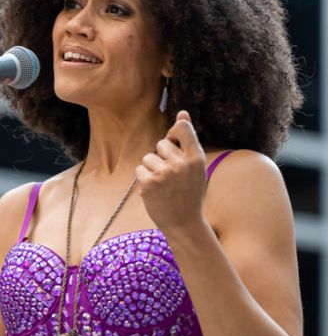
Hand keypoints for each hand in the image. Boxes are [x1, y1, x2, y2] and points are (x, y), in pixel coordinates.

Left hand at [135, 110, 206, 234]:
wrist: (184, 223)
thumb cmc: (189, 191)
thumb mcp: (194, 166)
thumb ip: (188, 139)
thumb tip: (182, 112)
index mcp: (196, 158)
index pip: (182, 127)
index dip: (174, 132)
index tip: (174, 143)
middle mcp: (181, 164)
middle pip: (161, 143)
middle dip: (162, 156)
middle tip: (171, 176)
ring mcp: (164, 174)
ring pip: (148, 157)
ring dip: (152, 169)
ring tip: (163, 185)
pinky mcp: (149, 183)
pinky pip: (139, 169)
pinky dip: (144, 179)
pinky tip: (155, 191)